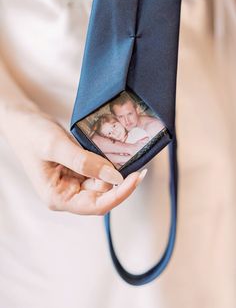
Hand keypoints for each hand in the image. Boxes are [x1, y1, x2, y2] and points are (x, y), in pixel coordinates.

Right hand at [3, 108, 146, 214]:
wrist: (22, 121)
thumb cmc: (31, 134)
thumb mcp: (56, 146)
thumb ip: (84, 162)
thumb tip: (115, 177)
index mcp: (59, 198)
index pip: (97, 205)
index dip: (120, 194)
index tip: (136, 178)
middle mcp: (67, 194)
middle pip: (102, 195)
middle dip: (120, 180)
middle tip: (137, 162)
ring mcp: (72, 183)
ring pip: (102, 182)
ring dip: (114, 170)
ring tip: (126, 153)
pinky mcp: (77, 171)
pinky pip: (97, 171)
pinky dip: (107, 163)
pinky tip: (114, 152)